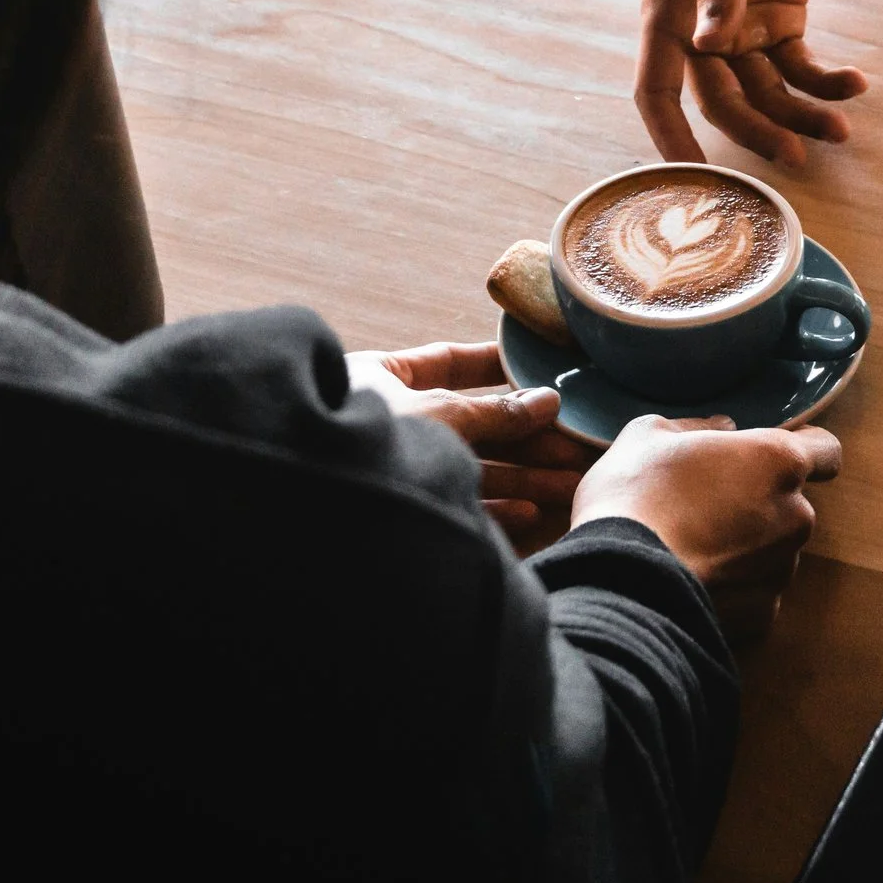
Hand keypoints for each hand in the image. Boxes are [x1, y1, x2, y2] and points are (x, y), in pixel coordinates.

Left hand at [346, 342, 596, 553]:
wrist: (308, 514)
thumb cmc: (366, 438)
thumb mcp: (439, 414)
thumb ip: (494, 412)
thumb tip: (548, 400)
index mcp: (377, 381)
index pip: (445, 364)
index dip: (494, 366)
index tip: (539, 369)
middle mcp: (384, 423)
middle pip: (468, 424)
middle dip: (524, 438)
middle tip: (574, 446)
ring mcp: (392, 472)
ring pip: (467, 469)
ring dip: (521, 477)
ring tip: (569, 483)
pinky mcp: (399, 517)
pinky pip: (454, 508)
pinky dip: (494, 510)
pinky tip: (532, 513)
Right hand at [572, 414, 840, 643]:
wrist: (617, 585)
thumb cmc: (633, 498)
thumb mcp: (649, 436)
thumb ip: (698, 427)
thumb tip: (725, 428)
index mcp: (777, 461)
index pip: (826, 450)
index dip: (804, 449)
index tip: (770, 457)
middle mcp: (795, 516)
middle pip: (793, 503)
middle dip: (760, 501)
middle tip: (707, 503)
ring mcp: (782, 570)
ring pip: (775, 549)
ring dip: (747, 545)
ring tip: (692, 545)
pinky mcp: (763, 614)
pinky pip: (756, 591)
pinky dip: (734, 586)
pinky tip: (693, 578)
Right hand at [636, 0, 866, 165]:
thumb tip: (711, 43)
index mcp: (668, 12)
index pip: (656, 89)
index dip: (668, 135)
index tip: (689, 175)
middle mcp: (700, 33)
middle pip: (723, 102)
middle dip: (757, 132)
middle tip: (795, 158)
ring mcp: (742, 33)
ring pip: (766, 94)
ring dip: (800, 115)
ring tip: (840, 130)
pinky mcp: (780, 26)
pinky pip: (800, 68)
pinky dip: (826, 82)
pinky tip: (855, 84)